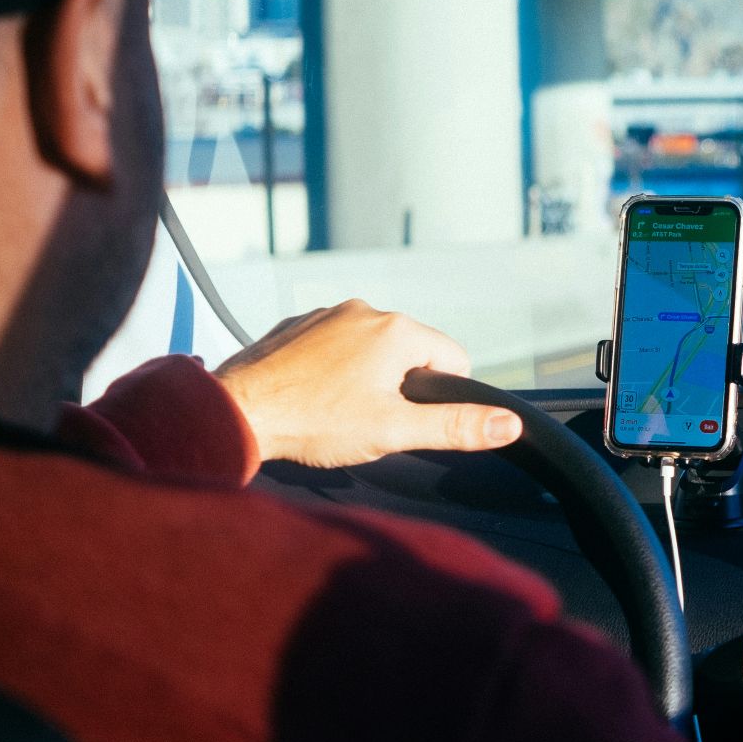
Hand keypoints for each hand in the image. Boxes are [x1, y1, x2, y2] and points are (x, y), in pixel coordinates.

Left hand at [215, 299, 523, 467]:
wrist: (234, 412)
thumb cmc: (313, 422)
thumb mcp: (394, 431)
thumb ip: (456, 426)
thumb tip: (509, 424)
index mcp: (398, 330)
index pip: (454, 360)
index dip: (438, 398)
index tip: (403, 418)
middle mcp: (365, 310)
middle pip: (411, 352)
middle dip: (398, 387)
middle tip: (365, 420)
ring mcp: (326, 314)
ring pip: (370, 348)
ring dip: (363, 376)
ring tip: (333, 410)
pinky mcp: (295, 325)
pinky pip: (332, 345)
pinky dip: (329, 369)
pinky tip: (310, 396)